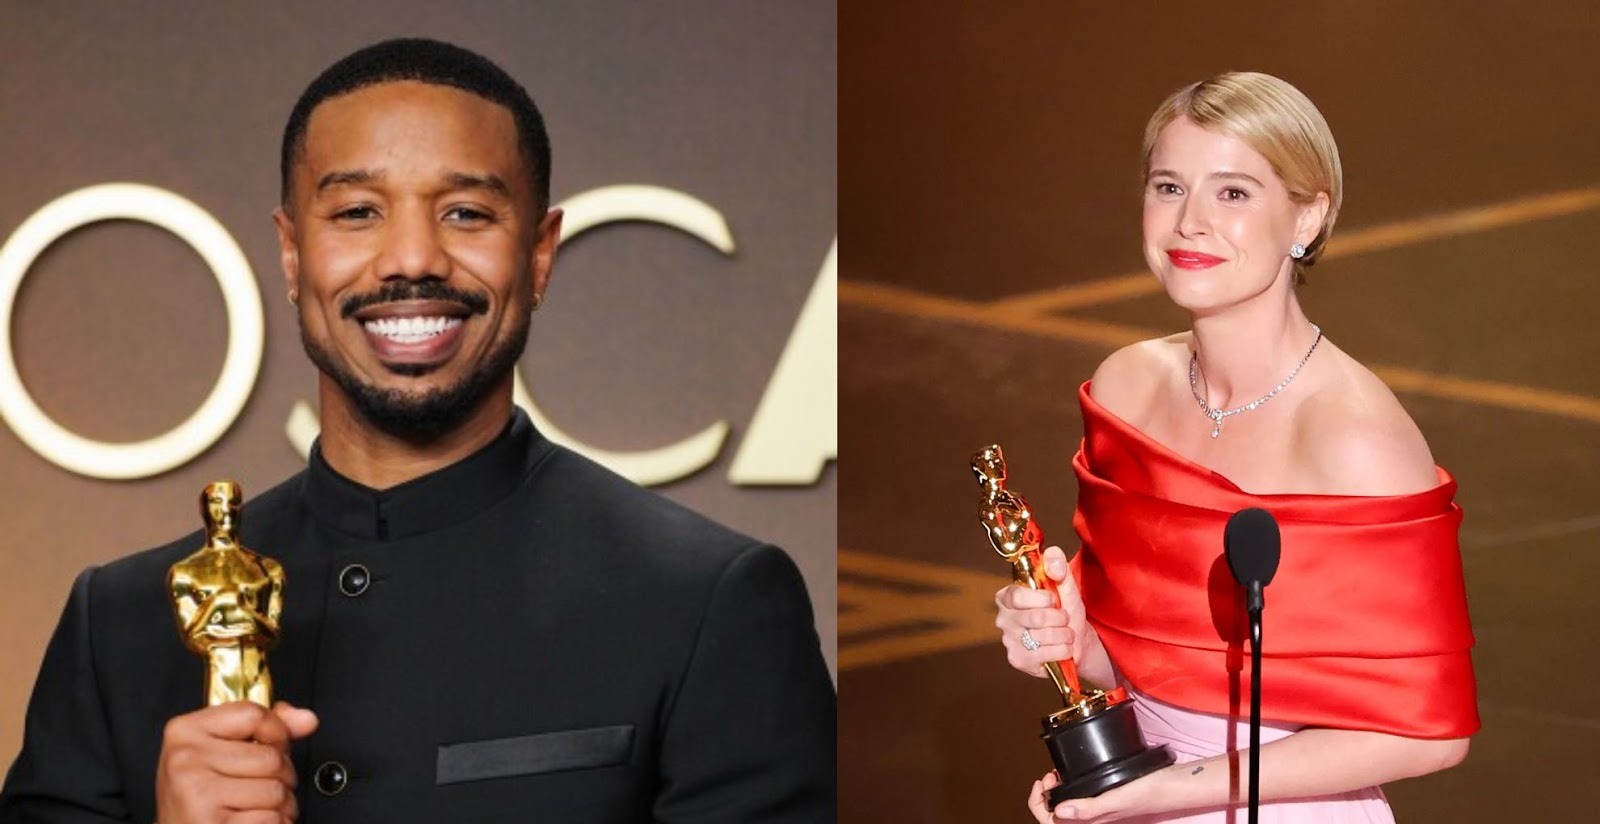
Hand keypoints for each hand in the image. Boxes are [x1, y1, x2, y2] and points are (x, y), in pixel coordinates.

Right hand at [156, 701, 318, 823]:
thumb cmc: (200, 797)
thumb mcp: (223, 751)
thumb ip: (267, 729)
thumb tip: (306, 719)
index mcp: (185, 732)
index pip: (253, 714)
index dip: (276, 733)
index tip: (270, 746)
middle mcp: (185, 760)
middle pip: (272, 757)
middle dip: (281, 776)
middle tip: (259, 787)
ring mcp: (197, 792)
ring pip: (276, 790)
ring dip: (281, 805)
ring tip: (256, 807)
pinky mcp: (211, 823)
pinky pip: (271, 818)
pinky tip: (251, 822)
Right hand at [995, 546, 1084, 677]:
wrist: (1077, 642)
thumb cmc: (1066, 611)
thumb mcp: (1065, 584)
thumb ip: (1058, 565)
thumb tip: (1053, 560)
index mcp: (1007, 597)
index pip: (1018, 596)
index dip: (1043, 599)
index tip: (1055, 600)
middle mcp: (1003, 619)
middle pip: (1035, 617)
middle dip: (1060, 618)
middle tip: (1064, 619)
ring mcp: (1009, 642)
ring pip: (1044, 636)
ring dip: (1065, 635)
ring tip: (1065, 634)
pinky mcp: (1019, 660)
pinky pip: (1048, 653)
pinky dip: (1063, 650)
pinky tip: (1062, 649)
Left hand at [1028, 767, 1166, 822]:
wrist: (1170, 784)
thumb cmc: (1148, 793)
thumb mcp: (1115, 799)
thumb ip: (1088, 808)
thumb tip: (1058, 810)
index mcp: (1090, 821)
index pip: (1051, 822)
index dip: (1038, 803)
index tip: (1042, 783)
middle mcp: (1091, 817)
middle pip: (1054, 815)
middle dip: (1045, 796)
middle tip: (1050, 776)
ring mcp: (1096, 808)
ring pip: (1065, 805)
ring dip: (1055, 791)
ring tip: (1057, 774)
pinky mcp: (1103, 798)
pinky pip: (1078, 798)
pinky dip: (1068, 787)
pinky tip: (1071, 775)